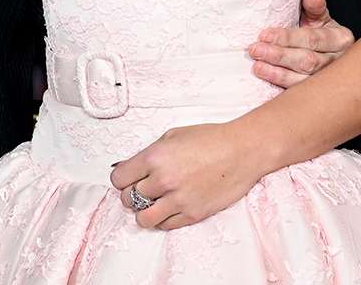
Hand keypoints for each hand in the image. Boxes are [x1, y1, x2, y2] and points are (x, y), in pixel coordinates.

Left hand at [109, 122, 263, 229]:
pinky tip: (169, 208)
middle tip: (141, 190)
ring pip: (143, 219)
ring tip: (152, 204)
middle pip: (128, 199)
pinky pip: (166, 225)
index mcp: (153, 158)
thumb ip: (148, 154)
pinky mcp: (193, 214)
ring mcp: (178, 200)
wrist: (242, 151)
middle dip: (130, 195)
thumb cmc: (210, 139)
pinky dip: (163, 219)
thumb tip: (129, 167)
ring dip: (144, 212)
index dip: (121, 180)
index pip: (118, 179)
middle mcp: (163, 180)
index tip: (127, 179)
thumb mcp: (171, 136)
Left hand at [248, 0, 354, 87]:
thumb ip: (314, 6)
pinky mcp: (319, 94)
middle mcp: (339, 62)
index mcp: (341, 39)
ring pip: (304, 80)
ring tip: (257, 67)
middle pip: (308, 61)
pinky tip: (267, 80)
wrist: (327, 54)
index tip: (264, 35)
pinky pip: (299, 93)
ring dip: (278, 74)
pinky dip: (281, 86)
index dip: (287, 37)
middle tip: (255, 50)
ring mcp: (329, 80)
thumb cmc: (319, 32)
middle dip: (279, 56)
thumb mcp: (318, 17)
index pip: (312, 39)